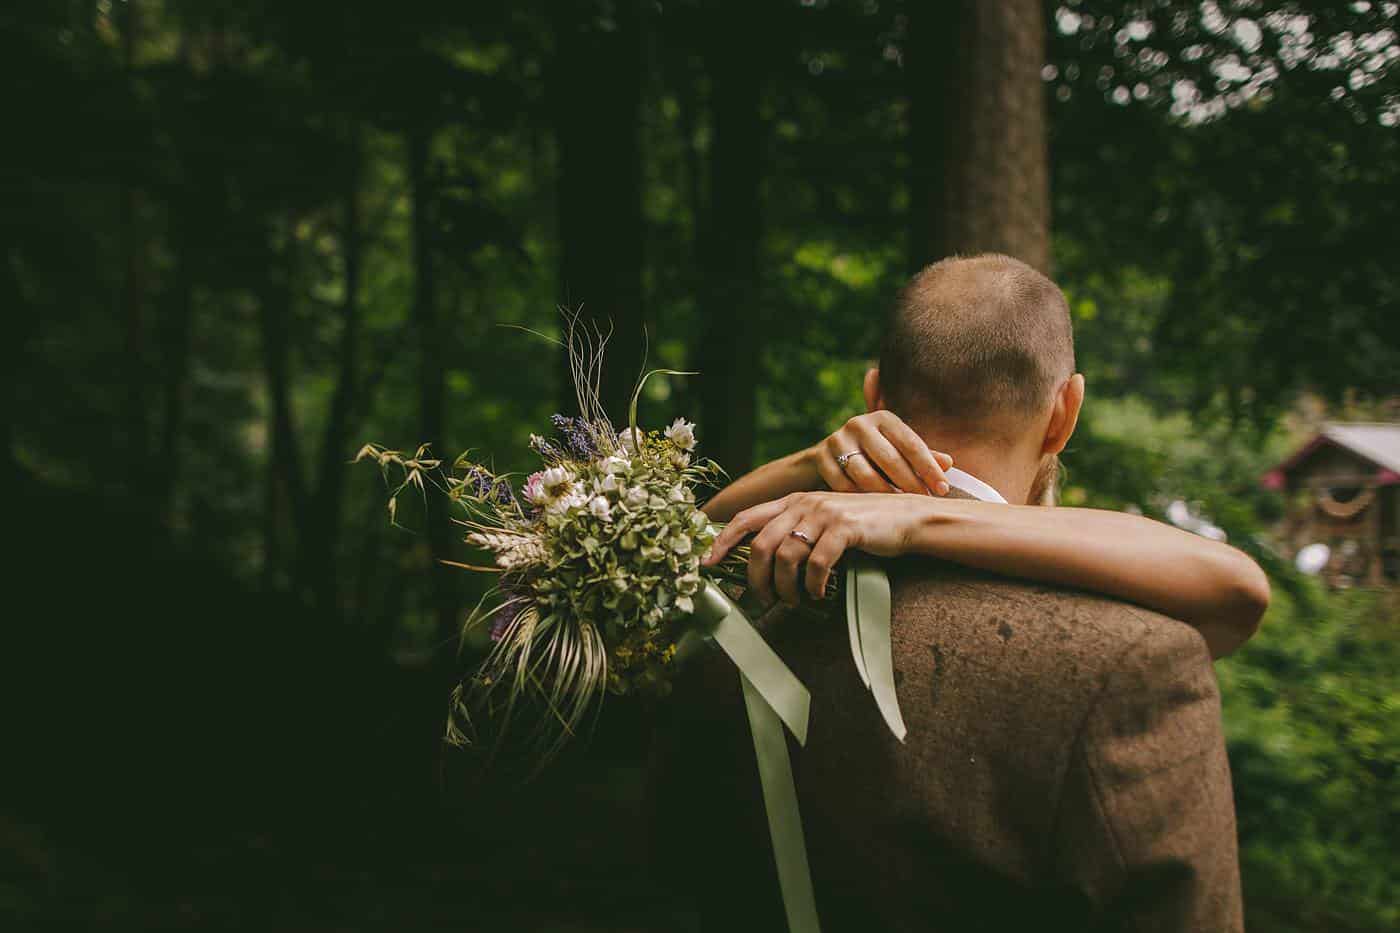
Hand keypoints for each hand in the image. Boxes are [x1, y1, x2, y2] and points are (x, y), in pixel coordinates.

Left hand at [703, 491, 927, 606]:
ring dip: (786, 587)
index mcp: (793, 501)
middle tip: (763, 600)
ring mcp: (824, 514)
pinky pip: (817, 564)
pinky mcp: (845, 528)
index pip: (746, 519)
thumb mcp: (822, 521)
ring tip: (795, 601)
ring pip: (786, 556)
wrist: (906, 517)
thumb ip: (797, 532)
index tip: (708, 563)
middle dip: (756, 579)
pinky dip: (814, 585)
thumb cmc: (862, 527)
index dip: (722, 542)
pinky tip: (819, 594)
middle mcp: (803, 503)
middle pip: (761, 544)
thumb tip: (766, 567)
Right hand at [806, 411, 952, 494]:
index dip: (929, 468)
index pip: (911, 443)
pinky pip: (843, 485)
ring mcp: (837, 440)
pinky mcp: (820, 457)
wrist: (824, 457)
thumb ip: (920, 456)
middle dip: (910, 483)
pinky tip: (873, 510)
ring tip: (900, 508)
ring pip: (865, 474)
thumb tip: (948, 464)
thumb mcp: (895, 450)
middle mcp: (859, 424)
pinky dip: (860, 499)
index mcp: (883, 418)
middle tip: (923, 502)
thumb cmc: (871, 455)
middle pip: (889, 459)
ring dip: (885, 494)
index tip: (943, 489)